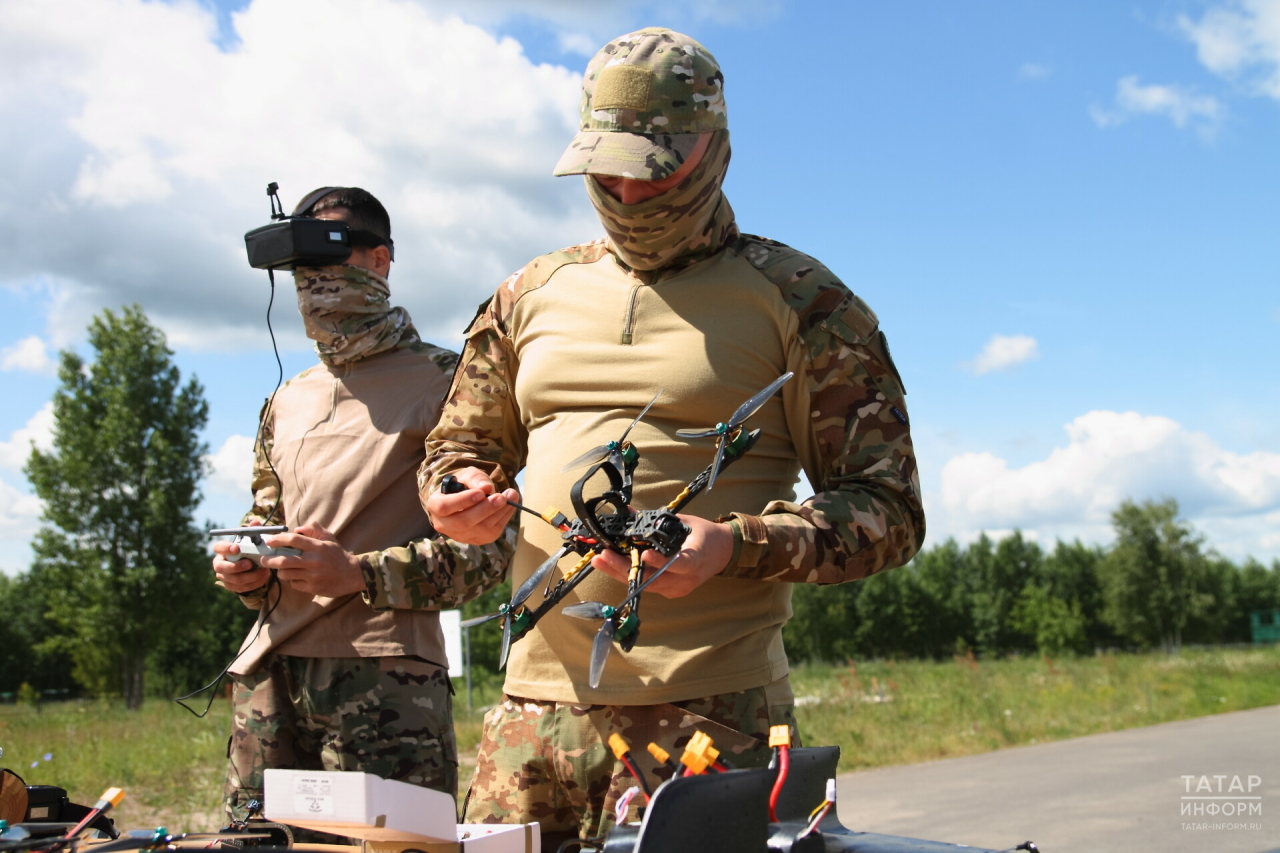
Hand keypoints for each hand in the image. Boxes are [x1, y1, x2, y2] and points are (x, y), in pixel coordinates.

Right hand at [212, 519, 269, 592]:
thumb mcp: (251, 540)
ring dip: (250, 576)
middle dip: (235, 566)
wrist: (251, 565)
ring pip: (233, 580)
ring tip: (264, 571)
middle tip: (250, 563)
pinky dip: (254, 583)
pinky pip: (241, 588)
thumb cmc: (249, 550)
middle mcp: (220, 564)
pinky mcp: (232, 586)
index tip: (237, 548)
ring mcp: (225, 577)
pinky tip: (264, 577)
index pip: (218, 547)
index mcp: (223, 550)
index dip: (225, 548)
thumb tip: (255, 522)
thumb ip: (253, 531)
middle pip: (221, 567)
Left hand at [258, 522, 365, 596]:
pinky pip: (294, 584)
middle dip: (269, 559)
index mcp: (317, 547)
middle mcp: (313, 561)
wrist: (352, 575)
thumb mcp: (329, 538)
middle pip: (284, 560)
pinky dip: (292, 580)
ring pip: (286, 573)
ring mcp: (312, 575)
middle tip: (263, 559)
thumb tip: (297, 529)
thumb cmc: (337, 555)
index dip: (278, 540)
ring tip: (282, 568)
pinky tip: (298, 577)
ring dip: (281, 571)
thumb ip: (314, 529)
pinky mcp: (312, 587)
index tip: (269, 541)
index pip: (293, 540)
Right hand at [423, 467, 519, 544]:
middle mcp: (444, 524)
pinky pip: (491, 532)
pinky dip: (504, 518)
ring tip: (511, 495)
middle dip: (485, 509)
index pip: (445, 507)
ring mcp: (460, 535)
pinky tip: (510, 505)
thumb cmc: (464, 485)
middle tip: (501, 497)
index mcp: (435, 505)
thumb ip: (476, 479)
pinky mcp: (476, 540)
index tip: (480, 493)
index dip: (463, 501)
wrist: (467, 498)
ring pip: (480, 529)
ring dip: (498, 513)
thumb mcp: (467, 475)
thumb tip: (486, 488)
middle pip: (463, 522)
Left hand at [591, 514, 733, 598]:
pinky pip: (648, 586)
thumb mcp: (684, 522)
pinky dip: (630, 576)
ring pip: (645, 585)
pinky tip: (613, 566)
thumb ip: (657, 521)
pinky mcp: (672, 592)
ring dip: (621, 573)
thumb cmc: (704, 535)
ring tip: (601, 561)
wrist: (723, 553)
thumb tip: (630, 513)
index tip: (644, 554)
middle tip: (604, 556)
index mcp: (696, 558)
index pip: (679, 563)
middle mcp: (687, 579)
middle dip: (624, 568)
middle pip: (653, 580)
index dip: (660, 561)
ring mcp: (679, 589)